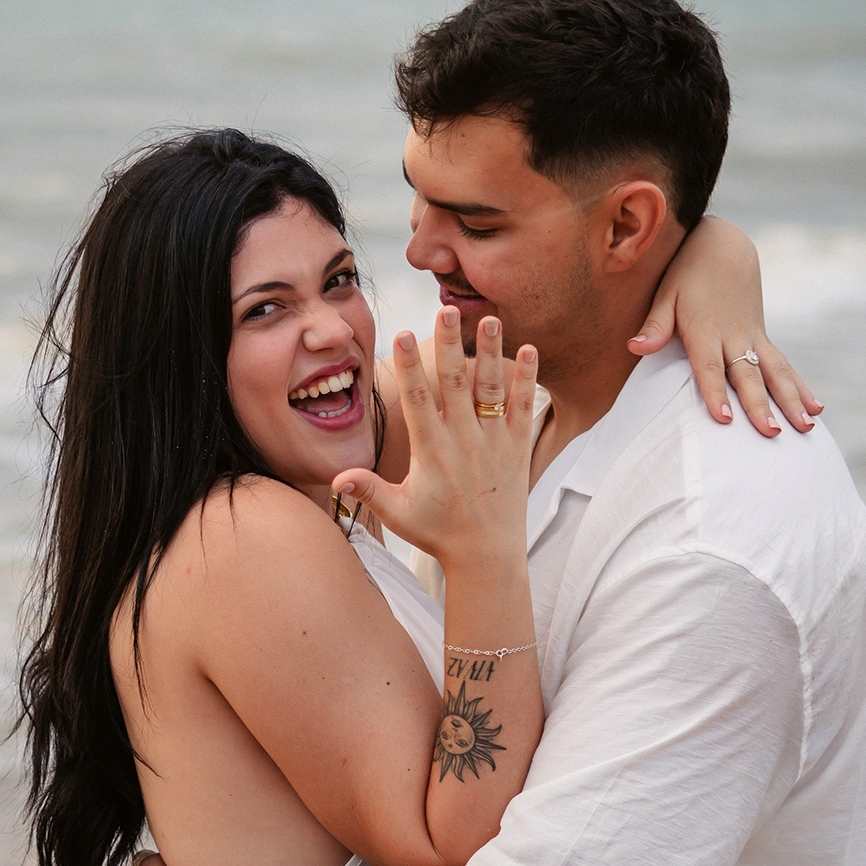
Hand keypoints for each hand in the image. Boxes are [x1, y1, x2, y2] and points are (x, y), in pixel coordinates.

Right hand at [332, 307, 536, 567]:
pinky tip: (529, 348)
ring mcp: (494, 443)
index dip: (408, 366)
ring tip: (491, 318)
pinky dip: (528, 378)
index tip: (401, 333)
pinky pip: (524, 407)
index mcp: (432, 452)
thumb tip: (336, 478)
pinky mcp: (518, 448)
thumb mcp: (398, 513)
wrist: (487, 556)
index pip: (417, 401)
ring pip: (491, 388)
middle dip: (448, 345)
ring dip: (491, 352)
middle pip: (454, 383)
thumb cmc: (437, 532)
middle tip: (445, 310)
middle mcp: (464, 442)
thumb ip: (368, 490)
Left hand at [628, 216, 821, 436]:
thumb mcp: (666, 293)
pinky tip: (815, 408)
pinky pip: (784, 365)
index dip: (716, 391)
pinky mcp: (761, 336)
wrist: (723, 244)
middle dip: (760, 405)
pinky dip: (800, 386)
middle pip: (748, 376)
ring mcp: (752, 336)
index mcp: (705, 329)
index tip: (724, 418)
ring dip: (791, 401)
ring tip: (806, 428)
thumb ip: (656, 325)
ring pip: (775, 372)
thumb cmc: (687, 271)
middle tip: (771, 433)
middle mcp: (733, 335)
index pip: (710, 366)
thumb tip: (635, 347)